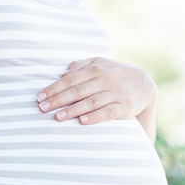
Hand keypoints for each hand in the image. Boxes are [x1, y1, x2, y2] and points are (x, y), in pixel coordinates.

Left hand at [36, 57, 156, 126]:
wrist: (145, 85)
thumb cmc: (117, 74)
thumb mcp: (102, 63)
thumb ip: (82, 65)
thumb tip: (64, 72)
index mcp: (96, 69)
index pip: (70, 80)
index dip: (54, 88)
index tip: (39, 98)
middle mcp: (105, 80)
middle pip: (78, 91)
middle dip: (58, 100)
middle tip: (43, 108)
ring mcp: (116, 94)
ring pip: (91, 102)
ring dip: (73, 110)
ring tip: (58, 117)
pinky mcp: (124, 107)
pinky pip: (108, 112)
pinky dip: (95, 117)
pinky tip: (83, 121)